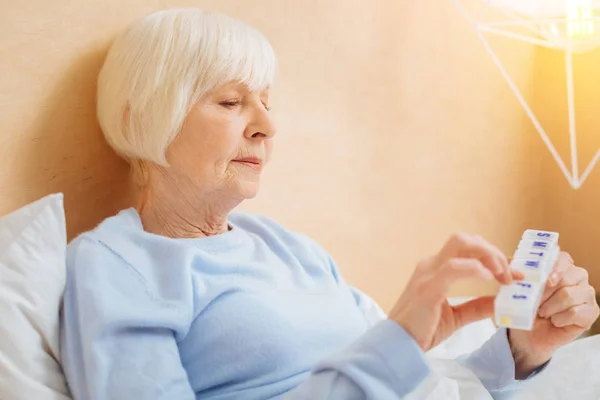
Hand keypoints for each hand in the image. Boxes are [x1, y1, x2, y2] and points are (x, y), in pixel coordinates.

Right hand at [389, 233, 522, 350]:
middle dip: (492, 252)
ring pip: (461, 243)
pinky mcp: (428, 287)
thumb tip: (500, 302)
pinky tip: (488, 279)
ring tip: (503, 276)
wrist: (398, 345)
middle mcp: (431, 265)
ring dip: (488, 255)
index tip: (515, 272)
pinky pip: (454, 267)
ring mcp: (428, 273)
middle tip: (510, 275)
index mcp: (436, 269)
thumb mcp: (456, 317)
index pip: (468, 250)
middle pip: (465, 240)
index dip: (494, 257)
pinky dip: (474, 268)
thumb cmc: (421, 330)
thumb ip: (476, 307)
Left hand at [508, 252, 599, 377]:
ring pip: (569, 295)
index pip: (564, 259)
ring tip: (543, 313)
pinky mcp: (591, 312)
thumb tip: (509, 266)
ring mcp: (586, 294)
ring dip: (550, 307)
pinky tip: (554, 321)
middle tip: (536, 303)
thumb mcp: (516, 289)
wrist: (530, 334)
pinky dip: (559, 318)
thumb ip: (513, 275)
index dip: (555, 268)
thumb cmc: (526, 308)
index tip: (546, 280)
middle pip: (566, 278)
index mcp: (561, 267)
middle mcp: (578, 277)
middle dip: (546, 292)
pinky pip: (575, 312)